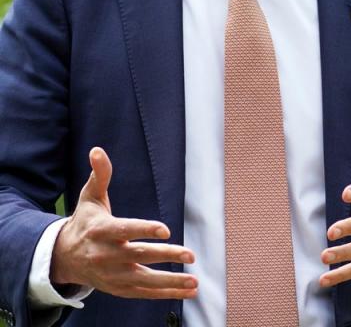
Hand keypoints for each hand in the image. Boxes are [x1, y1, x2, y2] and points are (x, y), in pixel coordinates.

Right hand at [50, 147, 197, 298]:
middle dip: (166, 256)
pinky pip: (144, 293)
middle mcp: (107, 255)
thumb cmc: (85, 222)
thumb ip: (100, 175)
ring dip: (171, 282)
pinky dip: (166, 294)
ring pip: (144, 280)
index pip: (126, 230)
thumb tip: (97, 150)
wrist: (63, 257)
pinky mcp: (119, 288)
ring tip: (194, 282)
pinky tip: (188, 291)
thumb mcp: (89, 197)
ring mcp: (113, 275)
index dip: (145, 229)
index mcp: (102, 231)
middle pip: (139, 256)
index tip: (165, 229)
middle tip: (190, 255)